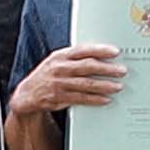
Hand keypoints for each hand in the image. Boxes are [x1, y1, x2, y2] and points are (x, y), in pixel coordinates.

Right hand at [12, 43, 126, 117]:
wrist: (27, 94)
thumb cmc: (49, 74)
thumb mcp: (58, 61)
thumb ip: (76, 57)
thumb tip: (102, 55)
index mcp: (60, 56)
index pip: (83, 50)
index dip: (100, 50)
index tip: (115, 52)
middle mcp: (59, 68)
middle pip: (87, 67)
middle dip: (107, 69)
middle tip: (122, 71)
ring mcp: (58, 84)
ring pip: (86, 84)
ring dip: (104, 86)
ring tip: (118, 86)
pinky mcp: (59, 98)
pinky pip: (81, 99)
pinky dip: (95, 99)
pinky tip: (106, 99)